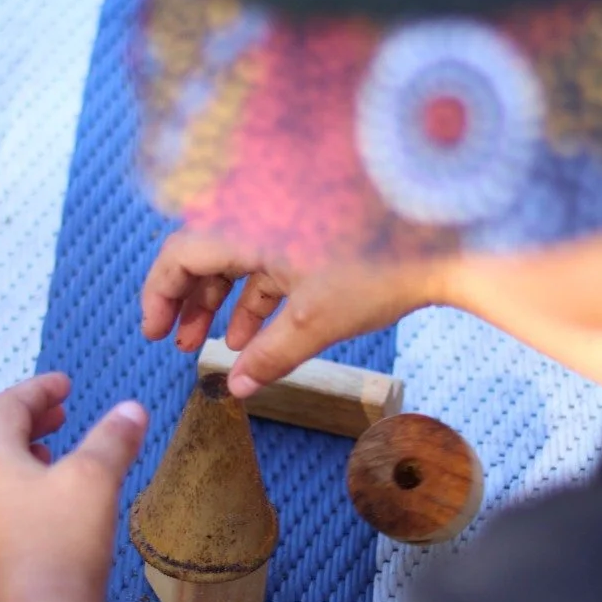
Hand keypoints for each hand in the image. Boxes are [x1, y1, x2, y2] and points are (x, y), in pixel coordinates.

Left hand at [0, 374, 147, 601]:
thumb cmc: (63, 544)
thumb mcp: (95, 480)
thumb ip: (113, 439)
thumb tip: (133, 409)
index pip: (7, 407)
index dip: (38, 390)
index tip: (65, 386)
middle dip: (19, 420)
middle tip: (56, 418)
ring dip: (6, 455)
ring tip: (43, 458)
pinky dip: (1, 491)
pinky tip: (30, 507)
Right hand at [141, 231, 439, 394]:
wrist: (447, 239)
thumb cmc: (381, 267)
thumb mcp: (316, 320)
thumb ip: (269, 356)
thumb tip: (236, 389)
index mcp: (248, 221)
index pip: (180, 254)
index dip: (159, 295)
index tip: (154, 333)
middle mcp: (261, 213)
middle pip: (204, 255)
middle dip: (188, 303)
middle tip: (176, 344)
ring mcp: (288, 221)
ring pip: (236, 261)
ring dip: (219, 303)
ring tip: (209, 347)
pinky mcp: (313, 233)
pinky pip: (267, 263)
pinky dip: (255, 298)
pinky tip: (249, 338)